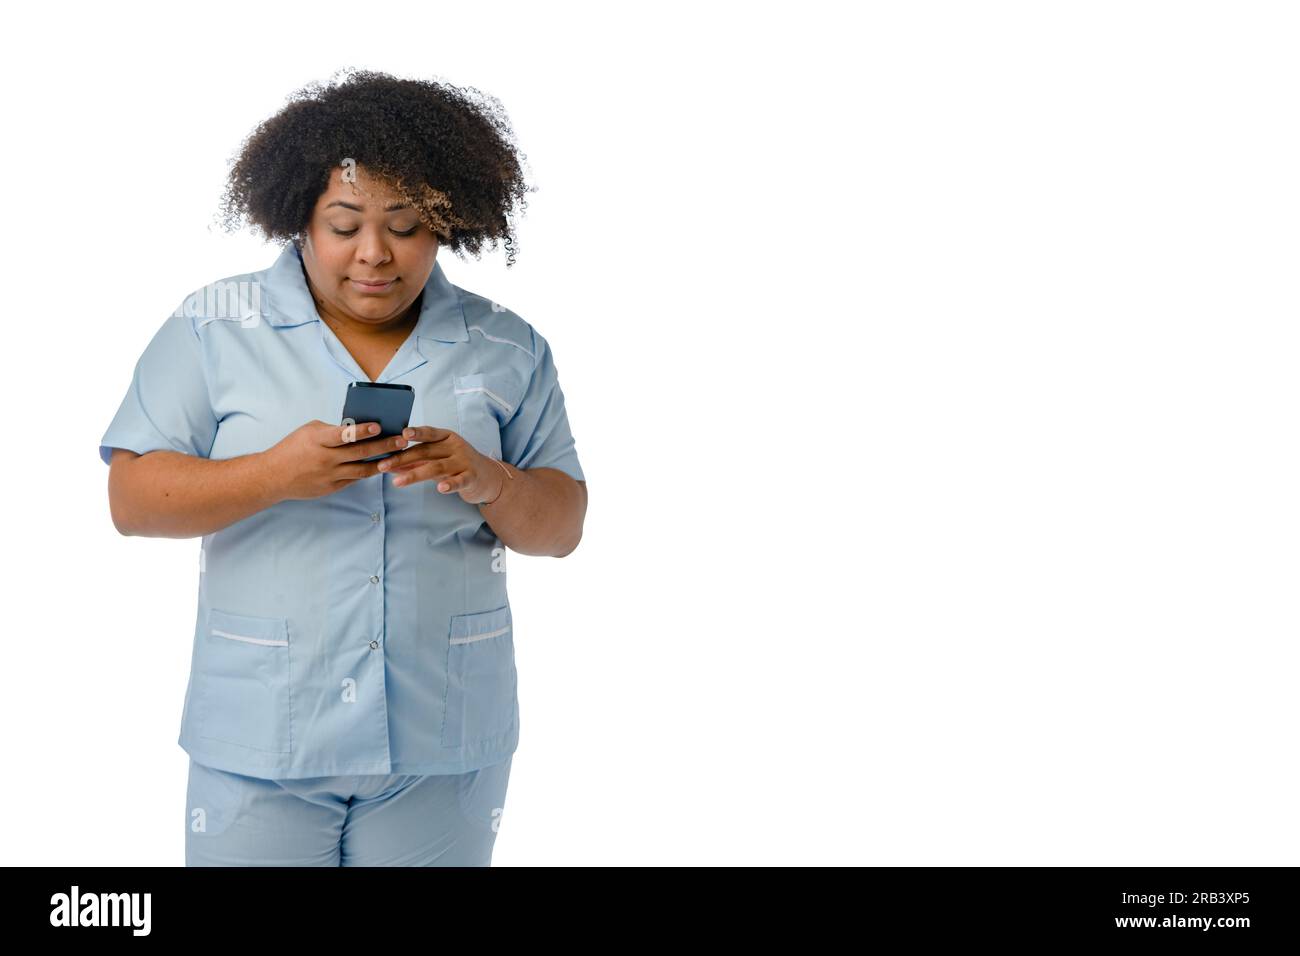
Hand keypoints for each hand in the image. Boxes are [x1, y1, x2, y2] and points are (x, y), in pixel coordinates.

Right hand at [260, 420, 410, 500]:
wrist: (273, 476)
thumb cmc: (293, 448)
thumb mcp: (310, 431)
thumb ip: (333, 430)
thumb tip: (359, 429)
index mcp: (318, 441)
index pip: (343, 435)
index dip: (362, 431)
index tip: (378, 426)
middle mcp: (325, 459)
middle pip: (360, 453)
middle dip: (384, 446)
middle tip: (402, 440)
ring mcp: (329, 476)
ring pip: (362, 470)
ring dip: (382, 462)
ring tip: (398, 455)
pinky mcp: (331, 488)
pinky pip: (355, 479)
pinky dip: (368, 472)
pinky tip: (381, 465)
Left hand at [375, 425, 504, 503]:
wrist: (488, 477)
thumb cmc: (457, 465)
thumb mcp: (438, 459)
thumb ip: (416, 461)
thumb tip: (388, 464)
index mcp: (447, 438)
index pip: (429, 434)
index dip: (416, 433)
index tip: (401, 435)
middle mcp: (455, 447)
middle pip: (426, 452)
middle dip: (402, 459)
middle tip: (382, 466)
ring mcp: (464, 462)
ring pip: (437, 467)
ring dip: (415, 475)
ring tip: (398, 482)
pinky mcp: (472, 477)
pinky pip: (460, 481)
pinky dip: (450, 484)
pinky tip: (440, 488)